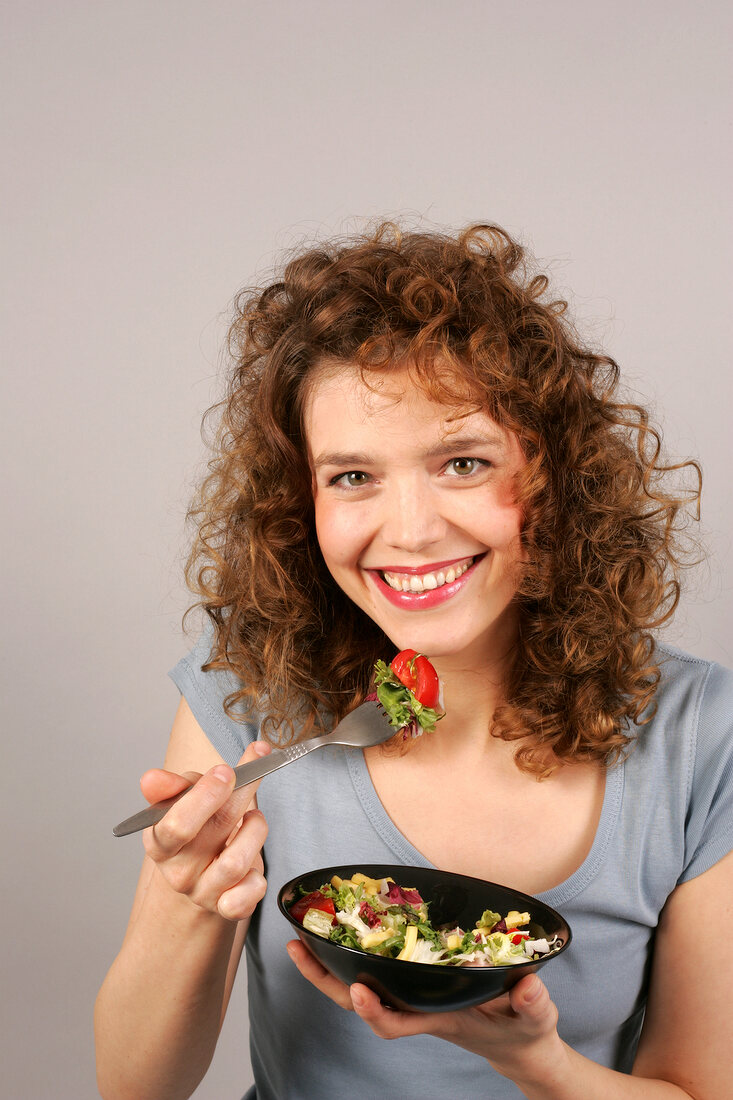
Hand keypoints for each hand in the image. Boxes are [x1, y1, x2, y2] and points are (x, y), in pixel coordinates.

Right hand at [139, 742, 269, 920]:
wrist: (199, 875)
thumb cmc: (193, 830)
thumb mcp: (179, 802)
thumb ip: (170, 786)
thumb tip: (152, 778)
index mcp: (160, 844)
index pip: (177, 824)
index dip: (206, 794)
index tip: (226, 770)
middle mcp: (179, 872)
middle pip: (217, 829)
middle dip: (242, 793)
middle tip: (254, 773)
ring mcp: (203, 892)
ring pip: (237, 862)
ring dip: (255, 829)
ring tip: (253, 818)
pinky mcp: (228, 907)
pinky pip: (251, 893)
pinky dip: (259, 876)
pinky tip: (253, 862)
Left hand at [286, 940, 566, 1084]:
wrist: (519, 1042)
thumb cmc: (524, 1030)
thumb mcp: (535, 1019)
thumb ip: (533, 1003)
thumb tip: (530, 985)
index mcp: (438, 1018)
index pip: (396, 1023)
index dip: (373, 1011)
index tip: (359, 990)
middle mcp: (415, 1008)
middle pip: (358, 1003)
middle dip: (324, 981)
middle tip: (295, 949)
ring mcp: (411, 995)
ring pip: (359, 985)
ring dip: (328, 965)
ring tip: (301, 936)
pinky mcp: (414, 982)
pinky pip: (374, 971)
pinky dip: (352, 954)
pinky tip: (341, 929)